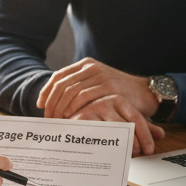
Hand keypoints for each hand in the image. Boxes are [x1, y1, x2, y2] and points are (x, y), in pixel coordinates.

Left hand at [37, 58, 157, 120]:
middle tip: (48, 118)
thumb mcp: (98, 84)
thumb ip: (80, 86)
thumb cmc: (119, 93)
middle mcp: (90, 68)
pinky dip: (73, 107)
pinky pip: (84, 97)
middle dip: (51, 103)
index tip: (40, 106)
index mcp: (85, 65)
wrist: (145, 92)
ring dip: (60, 107)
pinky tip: (70, 116)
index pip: (58, 77)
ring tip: (57, 120)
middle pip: (61, 85)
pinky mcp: (107, 86)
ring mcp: (99, 76)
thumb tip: (56, 101)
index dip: (46, 92)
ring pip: (69, 91)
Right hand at [66, 95, 164, 156]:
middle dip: (133, 143)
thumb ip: (142, 127)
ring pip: (111, 132)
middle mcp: (105, 102)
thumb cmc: (100, 120)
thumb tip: (161, 134)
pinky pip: (95, 137)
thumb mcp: (123, 120)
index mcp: (118, 100)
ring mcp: (91, 110)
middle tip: (137, 154)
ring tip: (124, 156)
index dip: (145, 135)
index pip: (136, 118)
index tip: (150, 149)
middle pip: (125, 126)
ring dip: (120, 147)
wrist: (70, 113)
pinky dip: (103, 148)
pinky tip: (108, 155)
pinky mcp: (79, 120)